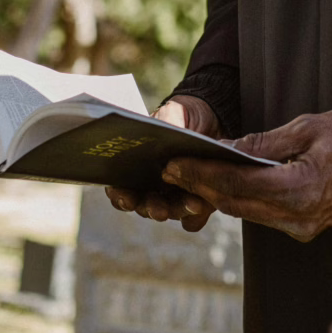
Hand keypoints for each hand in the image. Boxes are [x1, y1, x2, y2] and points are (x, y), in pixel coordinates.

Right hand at [105, 96, 221, 229]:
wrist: (212, 119)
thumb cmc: (182, 117)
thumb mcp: (172, 115)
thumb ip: (165, 124)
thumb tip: (165, 130)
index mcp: (137, 168)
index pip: (121, 189)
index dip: (119, 195)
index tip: (124, 195)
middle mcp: (153, 187)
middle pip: (145, 206)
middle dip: (151, 209)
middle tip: (159, 210)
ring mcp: (175, 195)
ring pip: (171, 212)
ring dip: (178, 211)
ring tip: (192, 204)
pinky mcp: (198, 200)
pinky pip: (194, 217)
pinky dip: (197, 215)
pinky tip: (204, 207)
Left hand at [159, 107, 331, 241]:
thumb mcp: (304, 128)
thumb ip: (260, 144)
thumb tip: (222, 150)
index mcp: (298, 189)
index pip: (235, 185)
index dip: (200, 174)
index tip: (174, 165)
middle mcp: (298, 216)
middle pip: (235, 204)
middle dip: (201, 187)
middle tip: (173, 171)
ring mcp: (303, 226)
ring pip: (247, 213)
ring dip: (218, 196)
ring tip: (191, 177)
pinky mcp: (306, 228)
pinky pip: (264, 216)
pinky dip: (242, 202)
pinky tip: (225, 187)